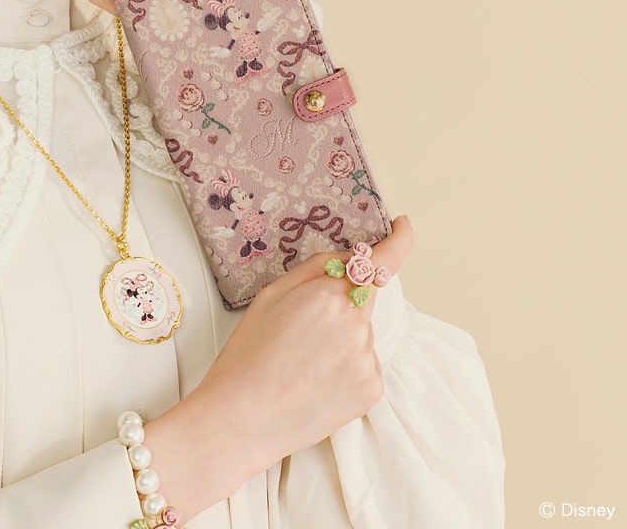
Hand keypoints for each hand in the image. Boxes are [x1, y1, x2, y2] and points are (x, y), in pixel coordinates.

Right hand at [193, 215, 415, 474]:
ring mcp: (367, 361)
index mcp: (330, 294)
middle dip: (338, 305)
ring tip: (301, 363)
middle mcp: (357, 325)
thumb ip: (315, 269)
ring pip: (360, 334)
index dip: (399, 241)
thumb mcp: (271, 295)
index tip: (403, 227)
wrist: (243, 419)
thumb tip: (349, 258)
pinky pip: (363, 365)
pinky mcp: (371, 391)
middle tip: (299, 331)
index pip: (380, 261)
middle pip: (360, 300)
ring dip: (340, 340)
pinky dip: (345, 368)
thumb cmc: (249, 353)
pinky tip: (315, 381)